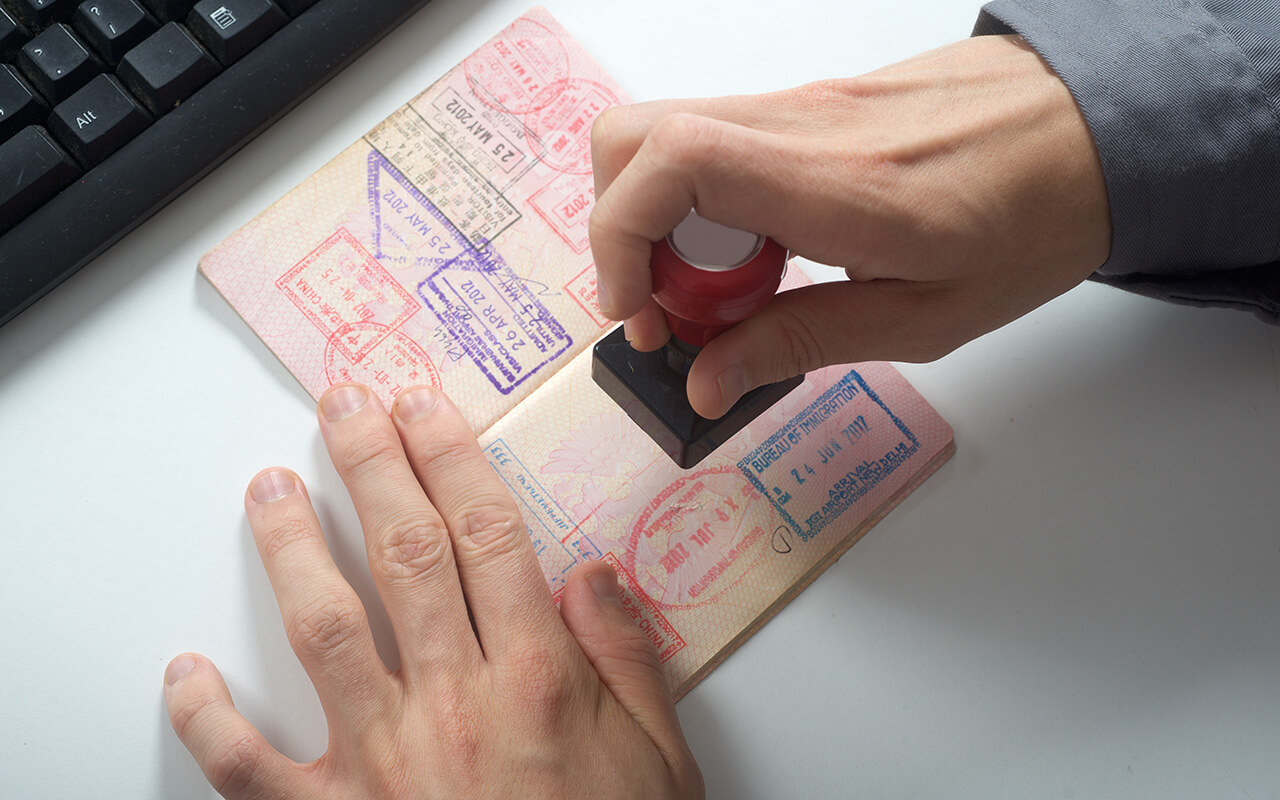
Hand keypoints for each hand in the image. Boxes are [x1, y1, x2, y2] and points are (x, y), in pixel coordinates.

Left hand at [164, 383, 702, 798]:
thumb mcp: (662, 760)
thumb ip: (630, 660)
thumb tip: (591, 573)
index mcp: (539, 680)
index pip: (488, 535)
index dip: (452, 458)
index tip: (425, 407)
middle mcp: (455, 705)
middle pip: (406, 555)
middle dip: (374, 465)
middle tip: (346, 404)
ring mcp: (386, 761)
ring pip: (324, 630)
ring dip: (293, 548)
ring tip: (271, 487)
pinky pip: (251, 768)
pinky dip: (209, 720)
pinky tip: (186, 675)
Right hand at [589, 34, 1110, 417]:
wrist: (1091, 131)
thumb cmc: (1032, 222)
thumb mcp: (925, 318)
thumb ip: (801, 343)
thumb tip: (708, 378)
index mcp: (835, 185)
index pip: (670, 163)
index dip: (618, 237)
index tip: (636, 310)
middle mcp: (799, 126)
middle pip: (633, 138)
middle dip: (624, 237)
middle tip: (674, 311)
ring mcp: (796, 106)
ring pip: (663, 139)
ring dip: (661, 224)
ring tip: (723, 293)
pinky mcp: (803, 107)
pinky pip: (712, 144)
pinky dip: (701, 206)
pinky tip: (758, 256)